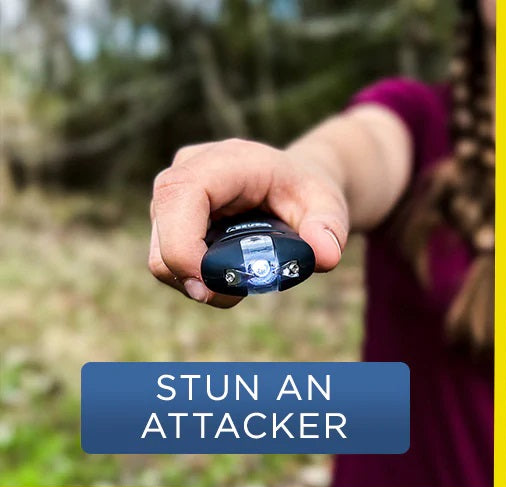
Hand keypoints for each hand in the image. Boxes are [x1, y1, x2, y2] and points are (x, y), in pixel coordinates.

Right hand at [148, 139, 348, 305]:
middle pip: (163, 236)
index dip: (182, 243)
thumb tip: (325, 256)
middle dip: (194, 277)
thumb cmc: (307, 193)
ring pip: (162, 258)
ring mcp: (172, 200)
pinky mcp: (171, 223)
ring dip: (200, 284)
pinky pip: (171, 264)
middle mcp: (186, 173)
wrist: (294, 185)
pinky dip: (200, 281)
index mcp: (224, 162)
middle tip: (240, 294)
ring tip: (243, 282)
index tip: (208, 284)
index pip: (180, 194)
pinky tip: (231, 275)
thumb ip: (331, 227)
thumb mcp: (329, 205)